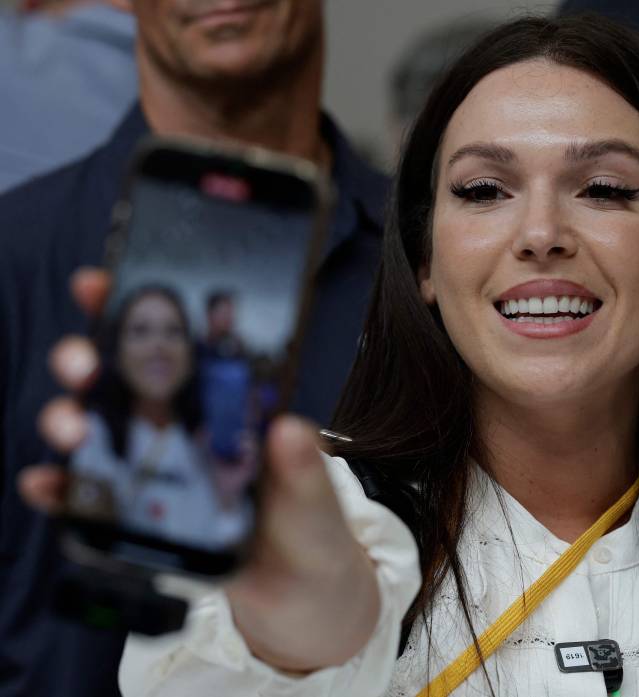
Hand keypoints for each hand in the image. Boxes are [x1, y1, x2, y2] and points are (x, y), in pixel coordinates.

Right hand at [21, 268, 379, 672]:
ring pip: (101, 428)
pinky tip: (45, 483)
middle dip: (90, 358)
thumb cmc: (312, 533)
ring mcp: (161, 468)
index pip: (186, 346)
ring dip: (71, 417)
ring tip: (71, 425)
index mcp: (234, 406)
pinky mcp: (142, 514)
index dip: (142, 308)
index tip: (103, 281)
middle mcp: (190, 426)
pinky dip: (62, 488)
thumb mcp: (318, 501)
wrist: (299, 597)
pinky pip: (91, 494)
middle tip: (81, 362)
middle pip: (128, 379)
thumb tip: (290, 430)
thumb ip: (305, 471)